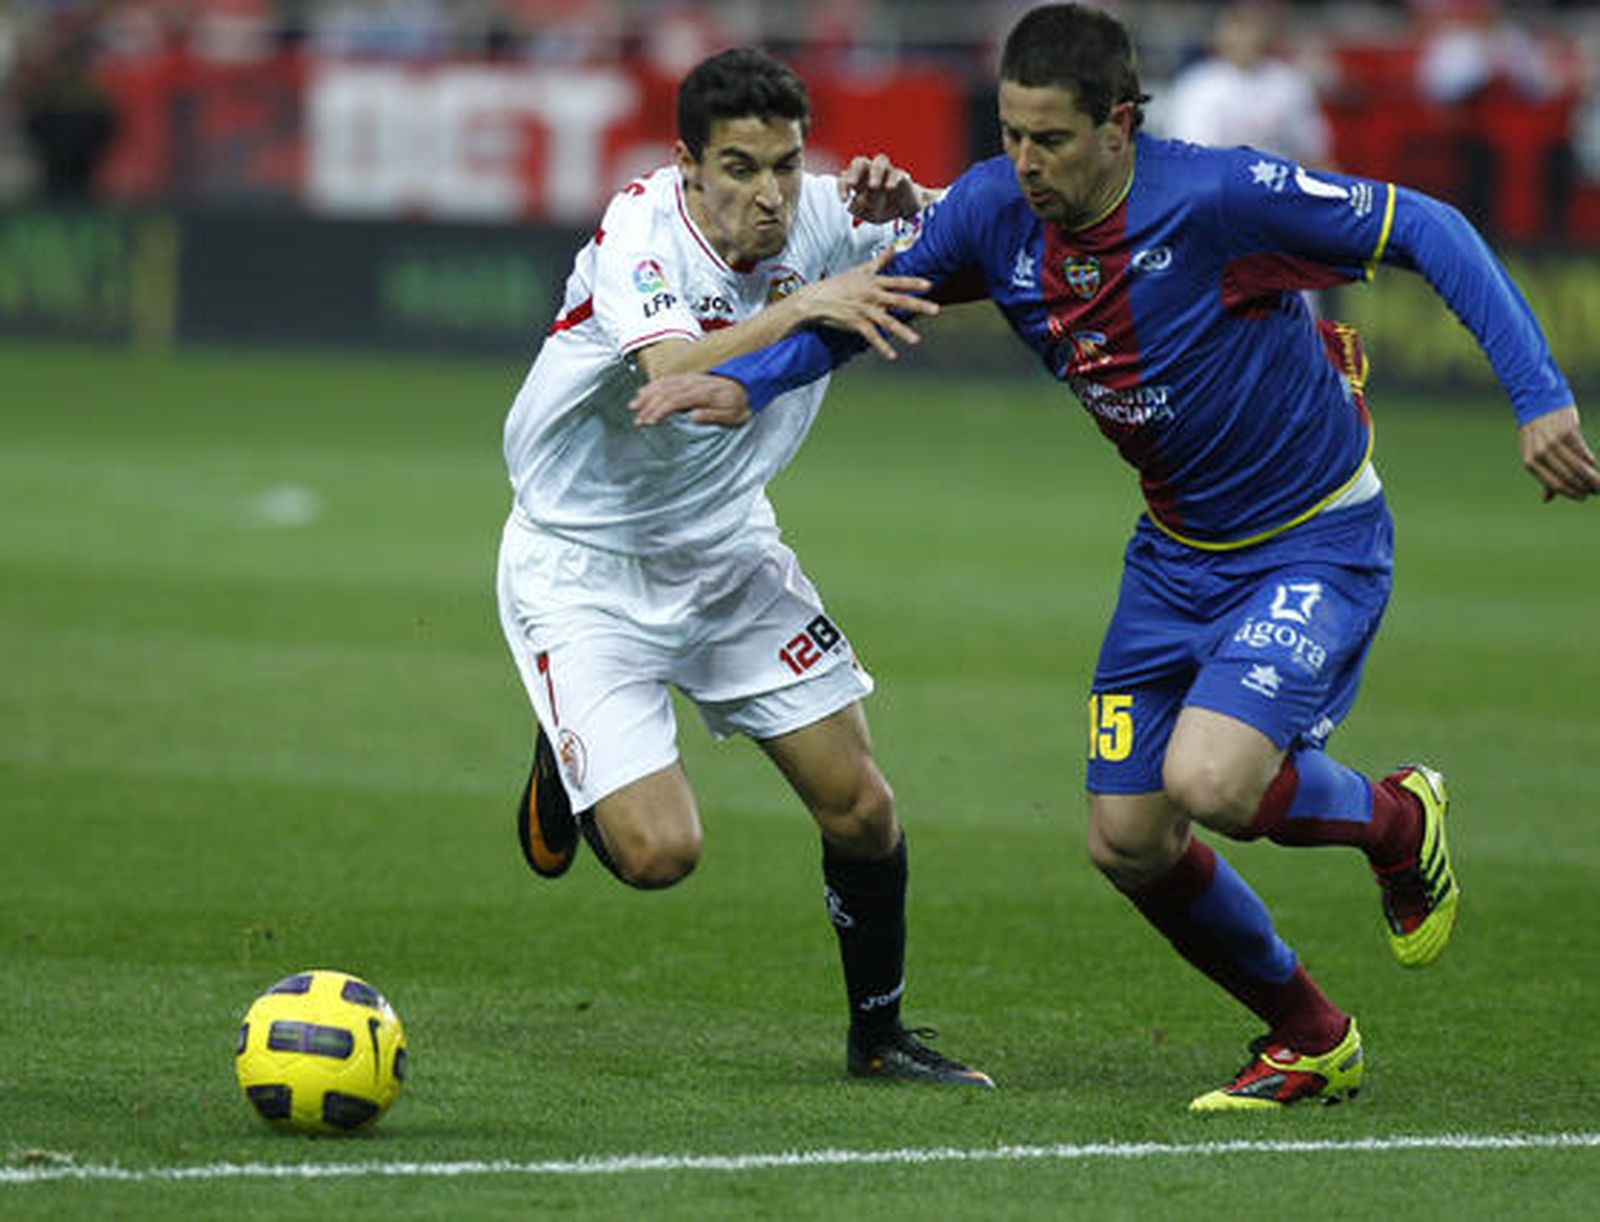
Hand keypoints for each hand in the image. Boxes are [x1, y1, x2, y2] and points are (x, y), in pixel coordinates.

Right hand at [631, 373, 751, 428]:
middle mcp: (694, 383)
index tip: (649, 422)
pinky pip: (667, 379)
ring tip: (634, 406)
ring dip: (647, 395)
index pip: (675, 400)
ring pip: (664, 384)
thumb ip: (712, 415)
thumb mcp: (732, 415)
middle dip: (649, 406)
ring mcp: (690, 378)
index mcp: (703, 393)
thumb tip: (692, 417)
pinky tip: (644, 392)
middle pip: (665, 392)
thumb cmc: (740, 404)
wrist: (749, 386)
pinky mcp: (689, 378)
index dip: (660, 410)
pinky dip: (654, 385)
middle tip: (638, 421)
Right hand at [791, 247, 937, 359]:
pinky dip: (882, 346)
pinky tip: (892, 355)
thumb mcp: (861, 269)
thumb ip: (880, 261)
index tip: (928, 286)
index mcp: (874, 282)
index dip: (913, 283)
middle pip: (898, 300)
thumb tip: (893, 248)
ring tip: (916, 340)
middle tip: (935, 310)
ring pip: (886, 321)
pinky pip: (872, 336)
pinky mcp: (856, 323)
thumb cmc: (840, 283)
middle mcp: (872, 295)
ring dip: (902, 331)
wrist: (817, 299)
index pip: (897, 282)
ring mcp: (864, 310)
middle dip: (917, 305)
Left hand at [838, 154, 927, 222]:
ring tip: (873, 187)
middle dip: (854, 172)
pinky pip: (897, 173)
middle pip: (860, 161)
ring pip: (880, 160)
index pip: (845, 177)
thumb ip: (860, 210)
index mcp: (859, 181)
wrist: (906, 210)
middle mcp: (871, 172)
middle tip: (852, 184)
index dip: (842, 187)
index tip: (844, 200)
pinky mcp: (902, 177)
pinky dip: (892, 179)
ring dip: (875, 172)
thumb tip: (857, 202)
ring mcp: (888, 172)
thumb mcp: (868, 214)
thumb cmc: (883, 209)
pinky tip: (889, 188)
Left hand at [1518, 405, 1599, 501]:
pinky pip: (1582, 451)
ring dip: (1592, 476)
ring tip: (1599, 482)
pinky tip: (1593, 465)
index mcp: (1530, 461)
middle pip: (1568, 476)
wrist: (1537, 401)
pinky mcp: (1567, 431)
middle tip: (1597, 491)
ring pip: (1578, 465)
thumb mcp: (1531, 453)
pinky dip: (1589, 460)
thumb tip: (1546, 500)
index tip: (1582, 497)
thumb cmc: (1534, 432)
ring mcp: (1554, 442)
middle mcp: (1541, 453)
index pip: (1554, 484)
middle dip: (1585, 486)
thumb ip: (1541, 475)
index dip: (1571, 492)